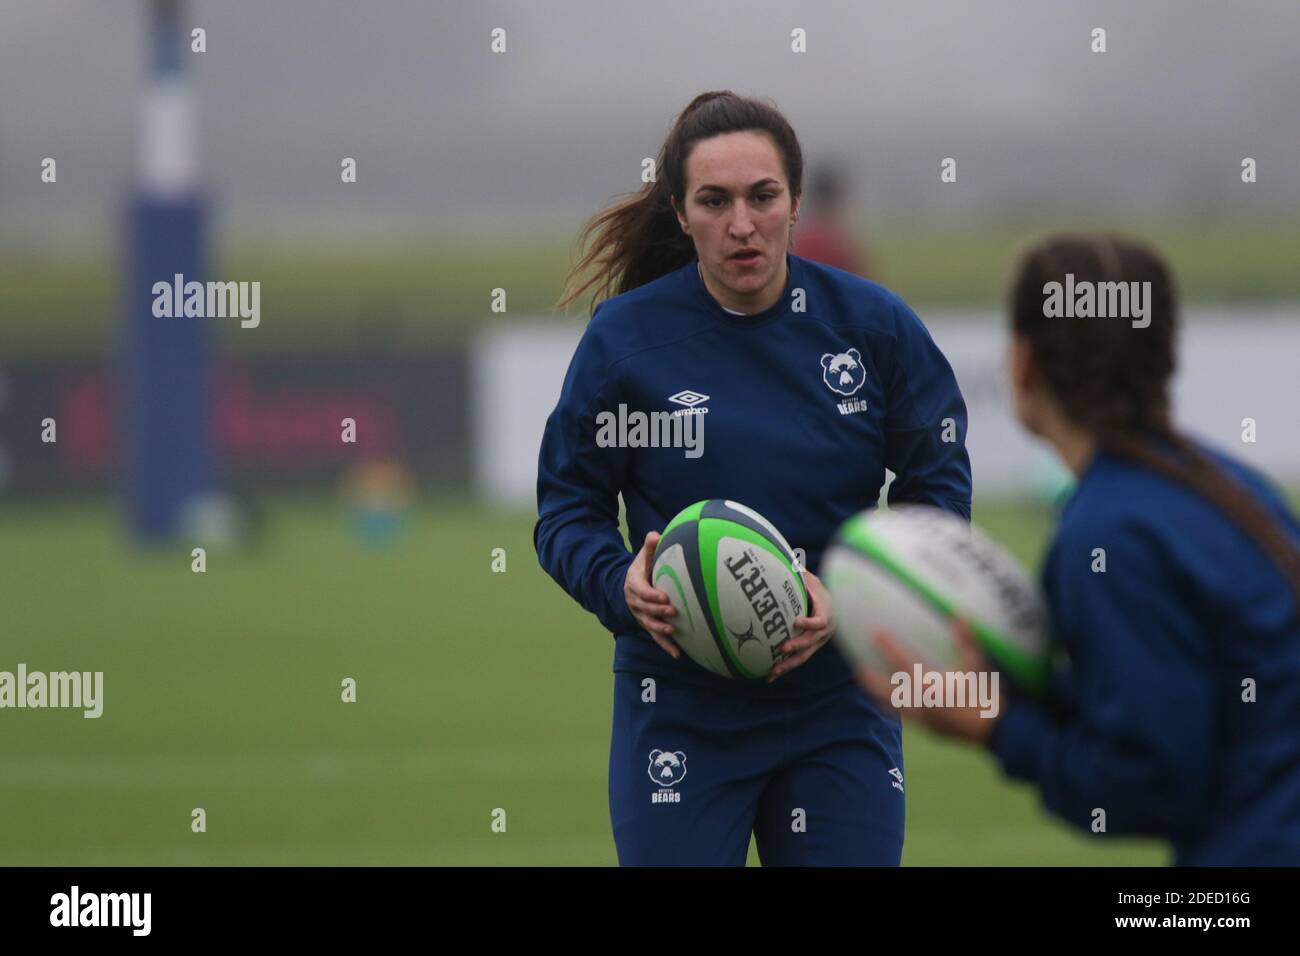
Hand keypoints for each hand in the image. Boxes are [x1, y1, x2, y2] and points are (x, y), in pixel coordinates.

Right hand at [624, 531, 681, 659]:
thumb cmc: (644, 568)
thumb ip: (650, 547)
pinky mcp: (648, 625)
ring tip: (672, 631)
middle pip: (645, 609)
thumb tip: (655, 535)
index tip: (663, 597)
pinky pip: (656, 637)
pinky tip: (677, 654)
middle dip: (658, 612)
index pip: (640, 591)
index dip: (651, 595)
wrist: (633, 585)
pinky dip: (666, 646)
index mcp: (633, 584)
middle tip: (673, 611)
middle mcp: (635, 602)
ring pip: (649, 624)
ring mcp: (641, 615)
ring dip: (660, 629)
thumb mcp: (644, 557)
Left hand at [767, 569, 834, 681]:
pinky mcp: (809, 650)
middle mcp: (823, 632)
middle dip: (797, 645)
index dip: (810, 622)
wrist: (834, 609)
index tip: (796, 620)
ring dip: (788, 663)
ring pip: (804, 656)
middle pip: (811, 642)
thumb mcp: (812, 581)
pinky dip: (785, 668)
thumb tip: (789, 558)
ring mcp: (816, 643)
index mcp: (826, 614)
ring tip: (773, 670)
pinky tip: (769, 676)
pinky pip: (797, 661)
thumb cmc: (818, 592)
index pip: (821, 621)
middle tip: (782, 648)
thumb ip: (801, 574)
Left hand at [856, 617, 1002, 743]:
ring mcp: (927, 721)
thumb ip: (967, 641)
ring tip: (870, 688)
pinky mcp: (933, 730)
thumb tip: (959, 613)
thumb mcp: (980, 667)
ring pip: (896, 708)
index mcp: (933, 687)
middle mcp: (924, 705)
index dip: (889, 648)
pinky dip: (898, 709)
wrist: (1001, 734)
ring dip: (881, 697)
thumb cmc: (991, 697)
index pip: (905, 664)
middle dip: (872, 682)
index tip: (876, 633)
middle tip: (858, 671)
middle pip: (890, 693)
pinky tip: (896, 705)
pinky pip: (909, 718)